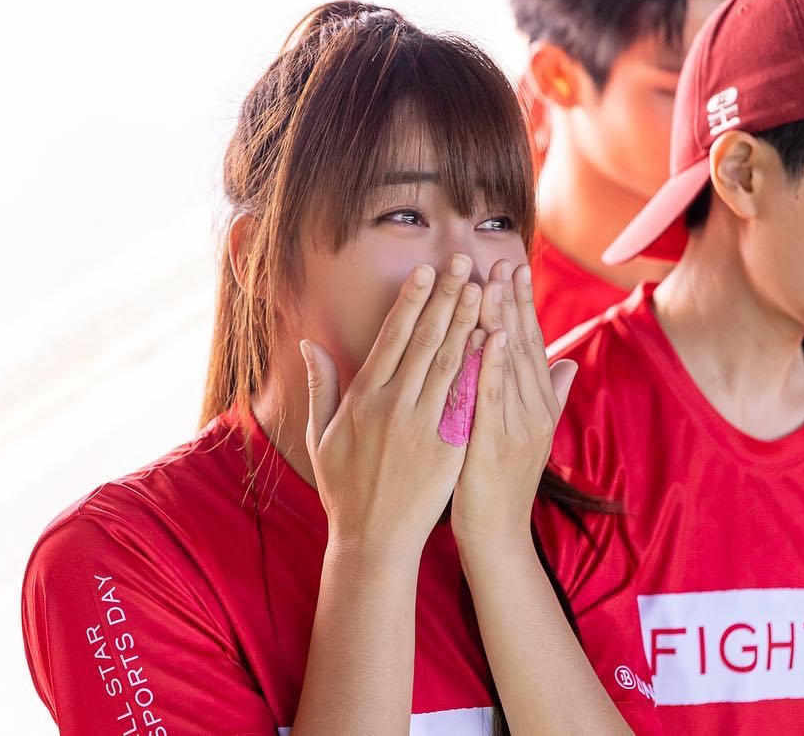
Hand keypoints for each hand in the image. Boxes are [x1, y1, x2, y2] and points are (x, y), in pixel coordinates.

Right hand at [301, 254, 480, 561]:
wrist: (373, 540)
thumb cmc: (344, 486)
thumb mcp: (321, 435)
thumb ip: (321, 385)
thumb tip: (308, 343)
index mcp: (363, 399)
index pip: (393, 338)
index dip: (412, 301)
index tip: (428, 271)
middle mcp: (393, 407)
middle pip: (425, 341)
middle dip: (447, 298)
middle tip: (465, 263)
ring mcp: (423, 427)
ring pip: (450, 364)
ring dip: (468, 323)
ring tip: (483, 290)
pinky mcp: (449, 448)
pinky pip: (468, 400)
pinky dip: (481, 369)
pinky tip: (494, 342)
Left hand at [451, 260, 576, 554]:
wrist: (496, 534)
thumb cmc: (501, 482)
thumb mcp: (528, 433)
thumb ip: (551, 396)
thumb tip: (570, 363)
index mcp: (538, 404)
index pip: (531, 343)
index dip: (523, 304)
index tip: (515, 266)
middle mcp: (533, 410)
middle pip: (523, 345)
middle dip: (512, 300)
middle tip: (503, 259)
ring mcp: (517, 426)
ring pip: (509, 365)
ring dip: (500, 321)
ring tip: (491, 283)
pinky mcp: (495, 443)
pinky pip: (494, 398)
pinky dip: (493, 365)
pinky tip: (488, 335)